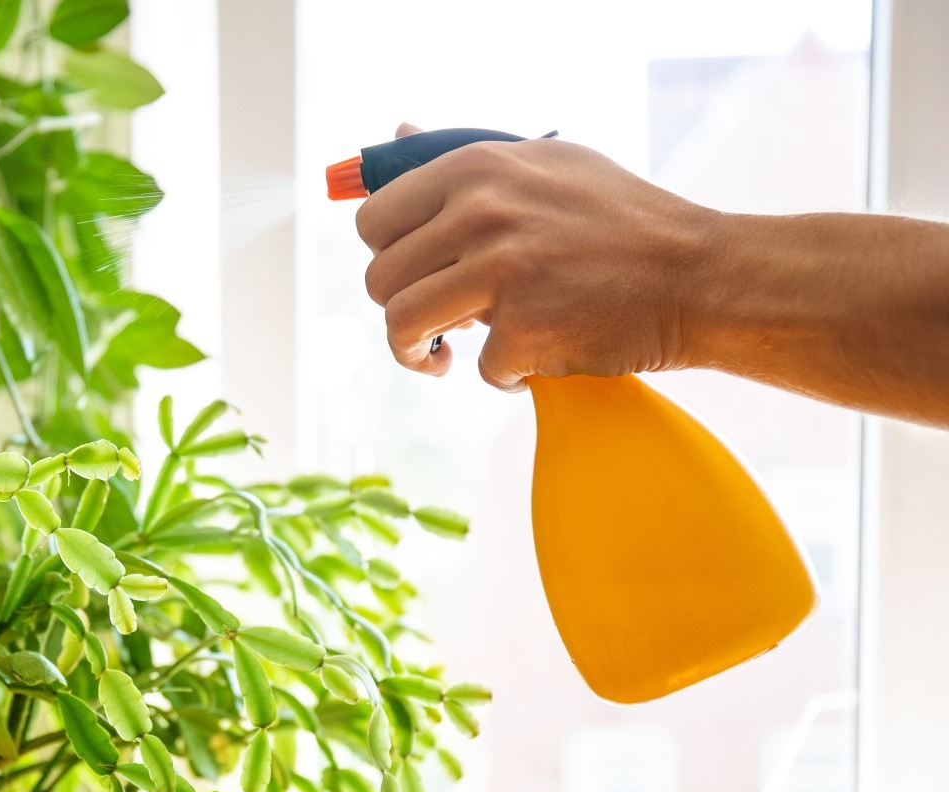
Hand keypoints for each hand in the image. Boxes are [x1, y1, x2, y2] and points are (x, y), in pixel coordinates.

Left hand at [356, 126, 718, 390]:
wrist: (699, 274)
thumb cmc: (622, 219)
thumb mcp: (546, 163)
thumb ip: (466, 158)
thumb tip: (397, 134)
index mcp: (475, 168)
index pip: (374, 219)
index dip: (386, 256)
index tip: (411, 275)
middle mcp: (479, 215)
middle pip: (380, 279)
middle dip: (400, 310)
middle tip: (435, 326)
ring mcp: (501, 274)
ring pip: (402, 328)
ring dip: (417, 354)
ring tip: (445, 358)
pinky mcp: (524, 332)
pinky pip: (479, 369)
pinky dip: (508, 374)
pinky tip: (539, 355)